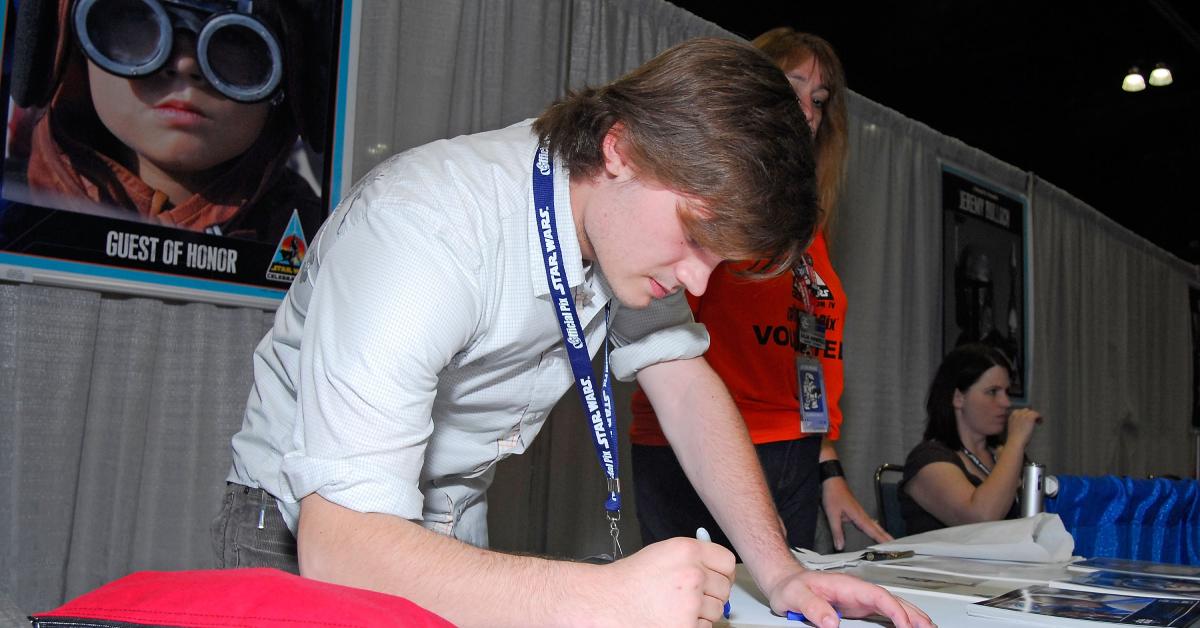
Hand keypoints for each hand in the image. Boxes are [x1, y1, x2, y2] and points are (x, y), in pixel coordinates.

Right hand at [604, 537, 734, 626]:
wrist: (606, 602)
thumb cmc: (629, 580)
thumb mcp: (662, 553)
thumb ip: (692, 556)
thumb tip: (716, 567)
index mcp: (687, 550)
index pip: (727, 562)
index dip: (723, 572)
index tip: (719, 578)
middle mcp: (693, 574)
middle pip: (725, 588)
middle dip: (711, 594)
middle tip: (691, 596)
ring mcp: (691, 603)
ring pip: (717, 610)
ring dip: (702, 612)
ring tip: (676, 607)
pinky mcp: (686, 627)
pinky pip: (705, 627)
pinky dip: (693, 626)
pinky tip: (673, 618)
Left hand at [766, 568, 934, 627]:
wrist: (785, 582)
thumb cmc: (791, 587)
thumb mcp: (796, 597)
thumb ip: (814, 607)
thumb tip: (832, 623)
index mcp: (847, 585)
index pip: (878, 596)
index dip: (895, 610)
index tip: (905, 625)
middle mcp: (857, 591)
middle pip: (892, 600)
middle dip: (913, 613)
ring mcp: (859, 599)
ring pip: (892, 605)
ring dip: (911, 615)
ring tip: (927, 627)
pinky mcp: (858, 607)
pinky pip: (884, 613)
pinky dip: (899, 619)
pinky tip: (907, 626)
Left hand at [821, 476, 893, 549]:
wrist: (833, 481)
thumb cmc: (833, 494)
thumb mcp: (832, 515)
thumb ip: (837, 532)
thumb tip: (840, 545)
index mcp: (858, 516)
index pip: (872, 531)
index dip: (881, 539)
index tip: (890, 545)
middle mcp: (861, 514)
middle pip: (877, 528)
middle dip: (886, 537)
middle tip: (895, 544)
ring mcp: (860, 512)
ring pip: (874, 525)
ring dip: (882, 532)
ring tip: (889, 540)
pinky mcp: (857, 510)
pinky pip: (868, 521)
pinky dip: (874, 527)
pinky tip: (875, 528)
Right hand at [1007, 407, 1042, 445]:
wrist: (1015, 441)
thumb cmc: (1014, 438)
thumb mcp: (1013, 428)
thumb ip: (1017, 423)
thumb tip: (1025, 423)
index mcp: (1012, 416)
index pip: (1020, 411)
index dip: (1025, 415)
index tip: (1028, 420)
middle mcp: (1017, 414)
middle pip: (1026, 410)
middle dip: (1030, 415)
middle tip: (1034, 421)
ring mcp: (1023, 415)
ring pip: (1032, 412)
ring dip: (1036, 416)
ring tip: (1038, 422)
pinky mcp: (1030, 418)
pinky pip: (1037, 414)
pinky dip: (1040, 418)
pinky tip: (1040, 422)